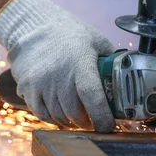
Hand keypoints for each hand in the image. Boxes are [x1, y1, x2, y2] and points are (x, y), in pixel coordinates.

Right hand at [0, 0, 115, 131]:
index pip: (92, 97)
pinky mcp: (27, 89)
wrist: (32, 28)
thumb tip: (129, 76)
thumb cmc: (68, 34)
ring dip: (71, 121)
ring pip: (59, 116)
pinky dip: (54, 119)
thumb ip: (111, 59)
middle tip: (93, 122)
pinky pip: (43, 114)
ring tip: (77, 117)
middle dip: (87, 122)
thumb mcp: (95, 40)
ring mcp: (40, 83)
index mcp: (80, 62)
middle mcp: (58, 75)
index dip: (101, 117)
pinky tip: (61, 113)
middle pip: (75, 113)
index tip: (108, 127)